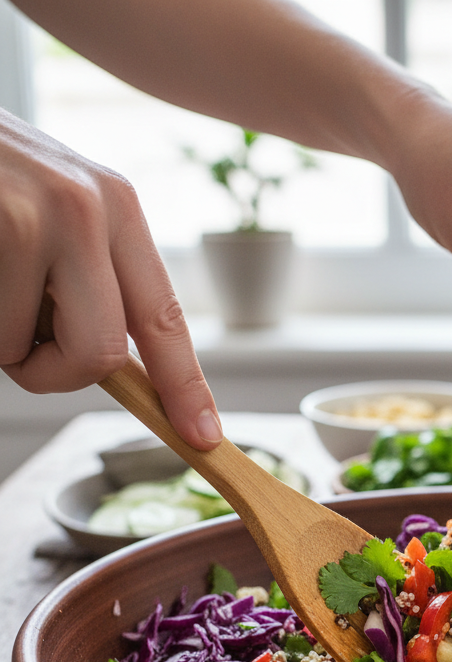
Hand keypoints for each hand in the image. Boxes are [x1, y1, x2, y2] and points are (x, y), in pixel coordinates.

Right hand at [0, 108, 221, 448]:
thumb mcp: (52, 208)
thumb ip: (90, 279)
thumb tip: (115, 366)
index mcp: (119, 207)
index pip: (164, 318)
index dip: (184, 385)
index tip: (203, 435)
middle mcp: (90, 209)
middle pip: (101, 355)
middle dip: (54, 374)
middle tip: (19, 351)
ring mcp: (39, 214)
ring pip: (26, 347)